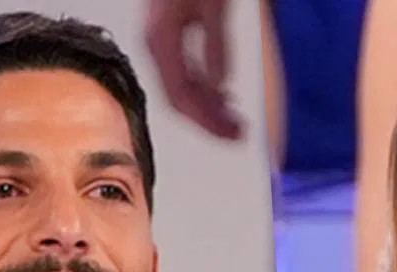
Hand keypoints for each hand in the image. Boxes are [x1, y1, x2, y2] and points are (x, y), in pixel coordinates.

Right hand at [144, 0, 243, 139]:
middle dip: (210, 120)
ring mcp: (163, 38)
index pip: (180, 96)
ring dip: (209, 108)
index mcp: (162, 38)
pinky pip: (185, 71)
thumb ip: (216, 42)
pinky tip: (223, 95)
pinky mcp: (173, 32)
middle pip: (179, 98)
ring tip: (236, 121)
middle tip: (239, 134)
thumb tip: (220, 83)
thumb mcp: (215, 3)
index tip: (232, 135)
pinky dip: (206, 88)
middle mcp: (157, 41)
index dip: (207, 122)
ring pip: (182, 87)